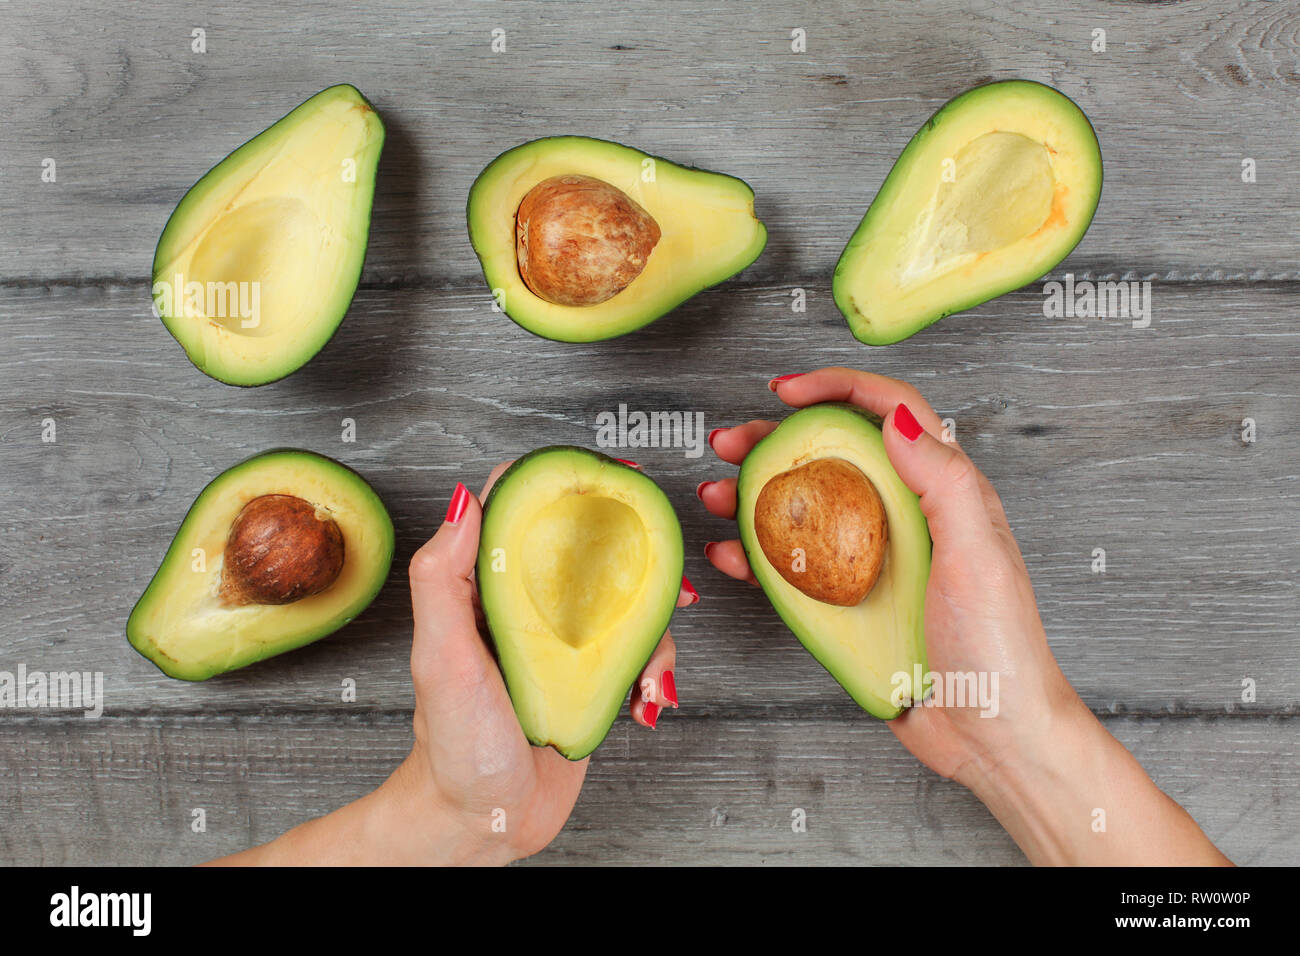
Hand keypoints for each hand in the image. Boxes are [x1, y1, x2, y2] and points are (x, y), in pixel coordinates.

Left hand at [211, 461, 692, 866]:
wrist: (480, 824)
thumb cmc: (452, 749)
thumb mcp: (440, 657)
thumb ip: (443, 577)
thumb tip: (465, 499)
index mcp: (483, 590)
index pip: (519, 510)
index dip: (560, 481)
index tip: (603, 475)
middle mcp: (523, 608)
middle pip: (585, 546)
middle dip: (632, 548)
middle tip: (663, 556)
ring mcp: (559, 644)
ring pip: (621, 601)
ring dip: (651, 626)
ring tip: (653, 667)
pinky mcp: (587, 679)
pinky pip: (633, 653)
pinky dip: (651, 671)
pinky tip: (647, 699)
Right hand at [702, 367, 1229, 864]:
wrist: (992, 734)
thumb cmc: (1000, 646)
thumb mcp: (979, 554)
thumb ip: (943, 481)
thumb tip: (896, 420)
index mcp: (945, 492)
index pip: (891, 414)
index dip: (838, 390)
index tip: (787, 392)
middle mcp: (906, 517)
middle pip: (834, 455)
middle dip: (777, 440)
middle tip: (730, 444)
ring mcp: (874, 560)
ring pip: (804, 508)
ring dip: (756, 496)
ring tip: (716, 495)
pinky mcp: (850, 602)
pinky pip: (794, 569)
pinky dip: (756, 558)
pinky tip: (729, 555)